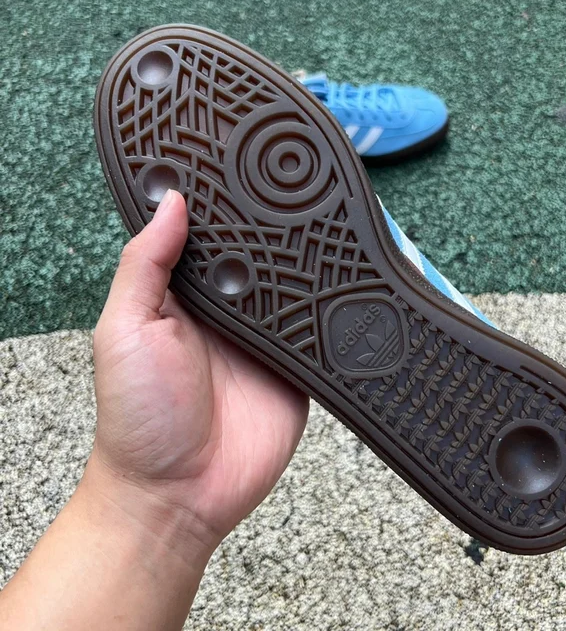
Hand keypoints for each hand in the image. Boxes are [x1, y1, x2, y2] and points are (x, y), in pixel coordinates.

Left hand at [90, 190, 308, 555]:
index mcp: (188, 295)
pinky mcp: (299, 365)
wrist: (180, 493)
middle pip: (262, 255)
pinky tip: (355, 276)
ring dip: (312, 262)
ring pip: (298, 286)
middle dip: (278, 224)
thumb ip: (145, 266)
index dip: (224, 201)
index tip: (244, 159)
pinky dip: (336, 309)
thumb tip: (171, 203)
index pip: (212, 235)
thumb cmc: (139, 416)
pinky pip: (321, 330)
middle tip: (303, 176)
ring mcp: (269, 337)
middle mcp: (232, 311)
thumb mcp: (124, 330)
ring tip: (337, 212)